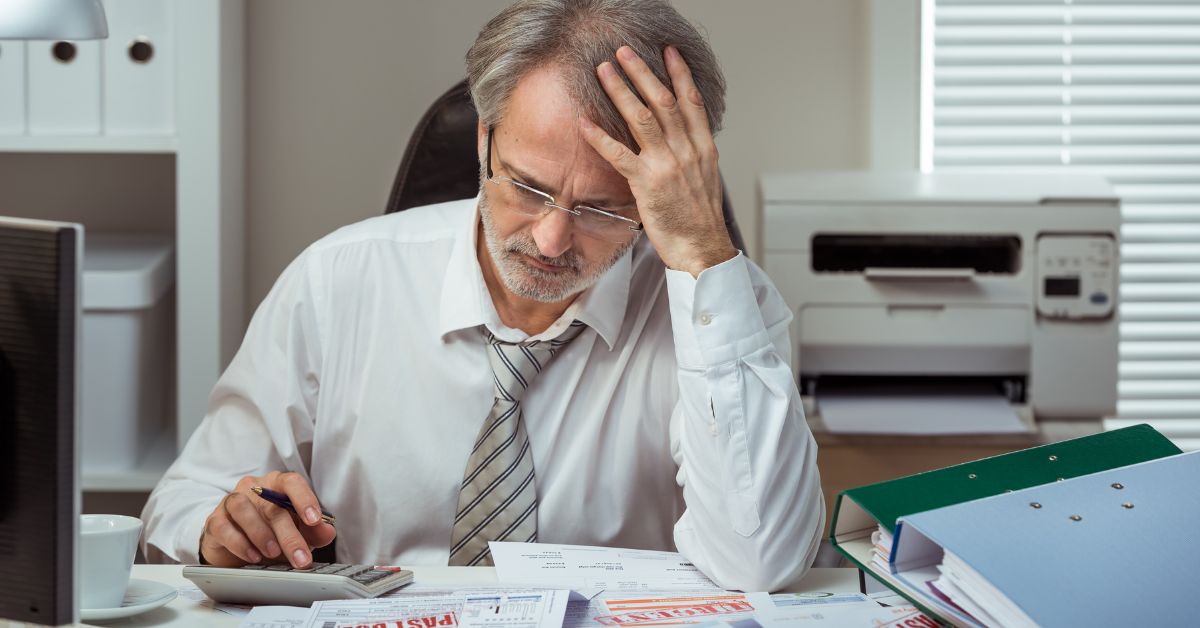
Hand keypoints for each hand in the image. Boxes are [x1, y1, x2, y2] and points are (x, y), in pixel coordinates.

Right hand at [200, 471, 336, 567]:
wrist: (236, 547)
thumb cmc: (272, 532)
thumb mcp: (298, 532)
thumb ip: (314, 531)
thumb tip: (328, 532)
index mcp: (278, 485)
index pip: (292, 482)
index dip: (304, 499)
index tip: (314, 520)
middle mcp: (254, 488)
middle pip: (272, 505)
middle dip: (289, 534)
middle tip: (301, 558)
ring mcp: (232, 501)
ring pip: (243, 509)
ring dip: (261, 534)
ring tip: (273, 554)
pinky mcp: (214, 520)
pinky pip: (223, 527)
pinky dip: (239, 543)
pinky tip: (252, 556)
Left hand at [579, 45, 736, 276]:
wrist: (702, 248)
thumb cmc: (700, 218)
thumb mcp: (705, 178)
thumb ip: (692, 153)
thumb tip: (682, 136)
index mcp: (702, 147)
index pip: (692, 101)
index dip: (680, 73)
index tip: (668, 52)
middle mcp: (686, 150)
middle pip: (663, 100)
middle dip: (642, 72)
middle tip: (624, 52)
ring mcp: (667, 165)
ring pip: (641, 117)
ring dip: (620, 91)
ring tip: (604, 71)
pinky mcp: (647, 183)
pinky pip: (619, 154)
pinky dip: (600, 136)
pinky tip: (584, 122)